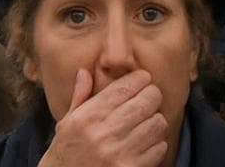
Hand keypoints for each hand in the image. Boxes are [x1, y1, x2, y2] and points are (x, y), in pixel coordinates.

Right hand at [38, 69, 167, 166]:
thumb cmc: (66, 151)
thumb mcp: (66, 122)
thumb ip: (79, 97)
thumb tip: (84, 72)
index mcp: (87, 117)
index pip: (122, 89)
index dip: (139, 78)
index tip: (144, 77)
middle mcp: (104, 133)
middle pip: (144, 103)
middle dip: (153, 95)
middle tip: (152, 95)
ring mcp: (119, 153)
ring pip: (156, 124)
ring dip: (156, 119)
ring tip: (150, 119)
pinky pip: (158, 149)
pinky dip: (158, 143)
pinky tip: (148, 142)